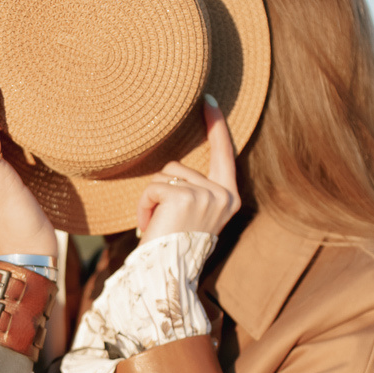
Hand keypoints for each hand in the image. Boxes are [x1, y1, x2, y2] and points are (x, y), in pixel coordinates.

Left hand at [136, 98, 240, 242]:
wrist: (165, 274)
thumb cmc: (174, 247)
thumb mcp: (195, 215)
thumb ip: (196, 189)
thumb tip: (177, 167)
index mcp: (229, 197)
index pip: (223, 153)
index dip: (216, 125)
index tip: (207, 99)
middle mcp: (222, 195)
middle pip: (179, 167)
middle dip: (162, 191)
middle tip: (162, 223)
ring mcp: (205, 195)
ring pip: (164, 176)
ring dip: (151, 200)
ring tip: (157, 226)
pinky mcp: (183, 197)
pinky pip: (152, 187)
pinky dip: (144, 206)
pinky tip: (149, 227)